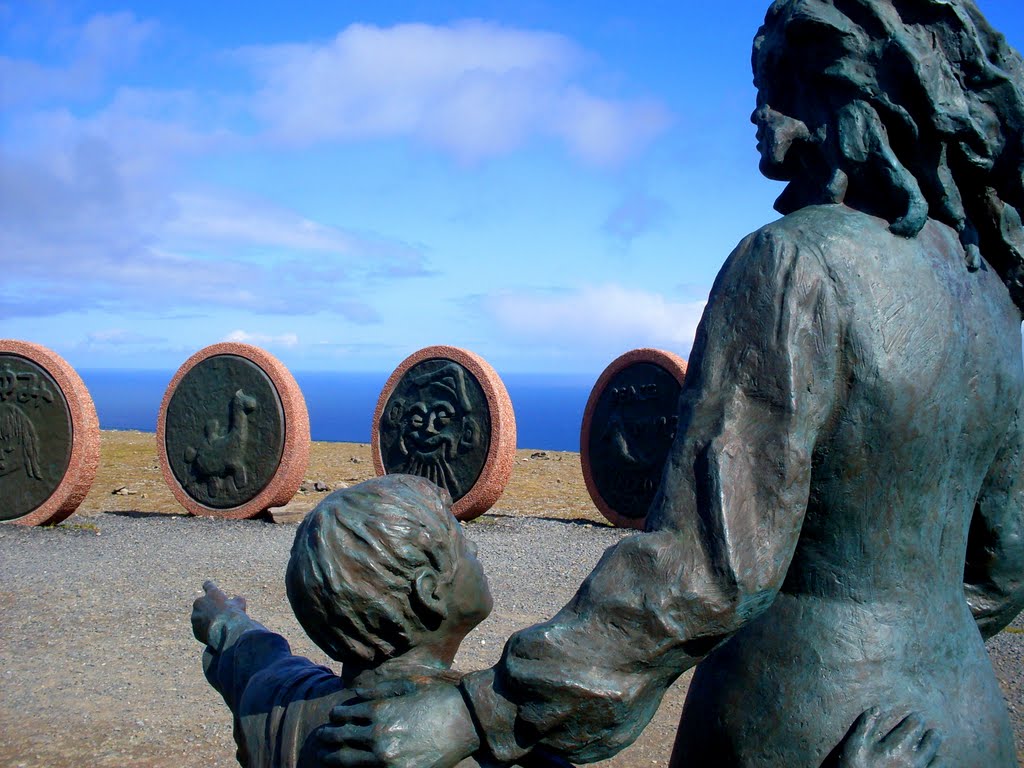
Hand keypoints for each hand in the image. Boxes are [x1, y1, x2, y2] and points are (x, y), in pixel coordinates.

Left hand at [190, 579, 247, 644]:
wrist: (226, 631)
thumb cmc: (234, 614)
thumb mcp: (240, 604)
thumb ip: (236, 600)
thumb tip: (236, 599)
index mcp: (211, 593)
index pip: (208, 586)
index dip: (208, 586)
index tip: (206, 585)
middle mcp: (200, 603)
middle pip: (202, 604)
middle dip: (208, 608)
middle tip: (218, 615)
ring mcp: (196, 617)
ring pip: (200, 618)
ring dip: (207, 621)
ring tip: (218, 627)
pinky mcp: (195, 629)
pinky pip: (200, 630)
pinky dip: (206, 631)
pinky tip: (215, 634)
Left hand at [318, 680, 479, 767]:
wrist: (465, 722)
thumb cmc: (437, 699)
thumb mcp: (407, 685)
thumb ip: (376, 690)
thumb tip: (351, 695)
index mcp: (379, 710)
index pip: (343, 715)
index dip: (334, 717)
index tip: (332, 719)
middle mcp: (378, 735)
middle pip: (339, 739)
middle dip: (326, 738)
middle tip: (319, 740)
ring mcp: (386, 758)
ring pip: (346, 760)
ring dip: (332, 757)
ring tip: (325, 757)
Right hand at [836, 708, 942, 767]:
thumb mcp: (855, 746)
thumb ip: (866, 726)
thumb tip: (877, 708)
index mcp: (896, 748)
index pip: (913, 727)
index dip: (916, 720)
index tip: (917, 716)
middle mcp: (912, 761)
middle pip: (929, 742)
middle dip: (931, 734)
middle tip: (933, 730)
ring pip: (938, 759)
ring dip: (937, 749)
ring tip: (936, 742)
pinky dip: (939, 764)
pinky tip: (938, 761)